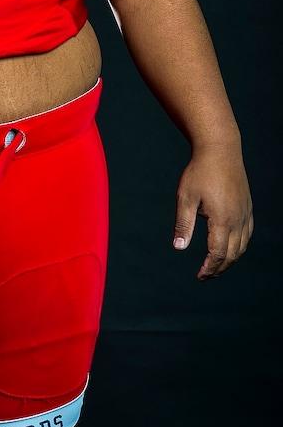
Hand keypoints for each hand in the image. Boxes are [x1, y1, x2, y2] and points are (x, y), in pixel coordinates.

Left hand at [172, 144, 252, 279]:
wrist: (220, 149)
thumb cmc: (199, 172)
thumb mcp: (185, 197)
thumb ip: (183, 224)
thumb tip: (178, 248)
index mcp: (222, 219)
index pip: (218, 253)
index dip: (209, 268)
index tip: (199, 276)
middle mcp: (238, 220)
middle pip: (232, 254)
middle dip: (219, 268)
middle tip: (206, 276)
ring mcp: (245, 213)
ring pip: (242, 246)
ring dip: (230, 260)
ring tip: (216, 266)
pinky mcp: (247, 207)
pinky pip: (247, 234)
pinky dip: (239, 247)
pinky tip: (230, 248)